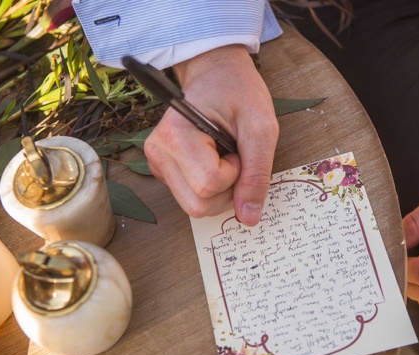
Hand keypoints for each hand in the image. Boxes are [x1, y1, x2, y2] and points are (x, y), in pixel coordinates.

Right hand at [144, 45, 278, 225]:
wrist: (216, 73)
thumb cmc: (238, 92)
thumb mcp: (260, 128)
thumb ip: (256, 174)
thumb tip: (249, 217)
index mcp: (175, 136)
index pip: (208, 186)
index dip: (234, 174)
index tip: (238, 148)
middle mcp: (158, 152)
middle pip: (198, 206)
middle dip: (228, 191)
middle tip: (236, 156)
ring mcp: (157, 163)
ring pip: (195, 207)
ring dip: (221, 190)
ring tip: (226, 156)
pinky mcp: (163, 171)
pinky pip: (192, 197)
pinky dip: (211, 187)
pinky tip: (214, 159)